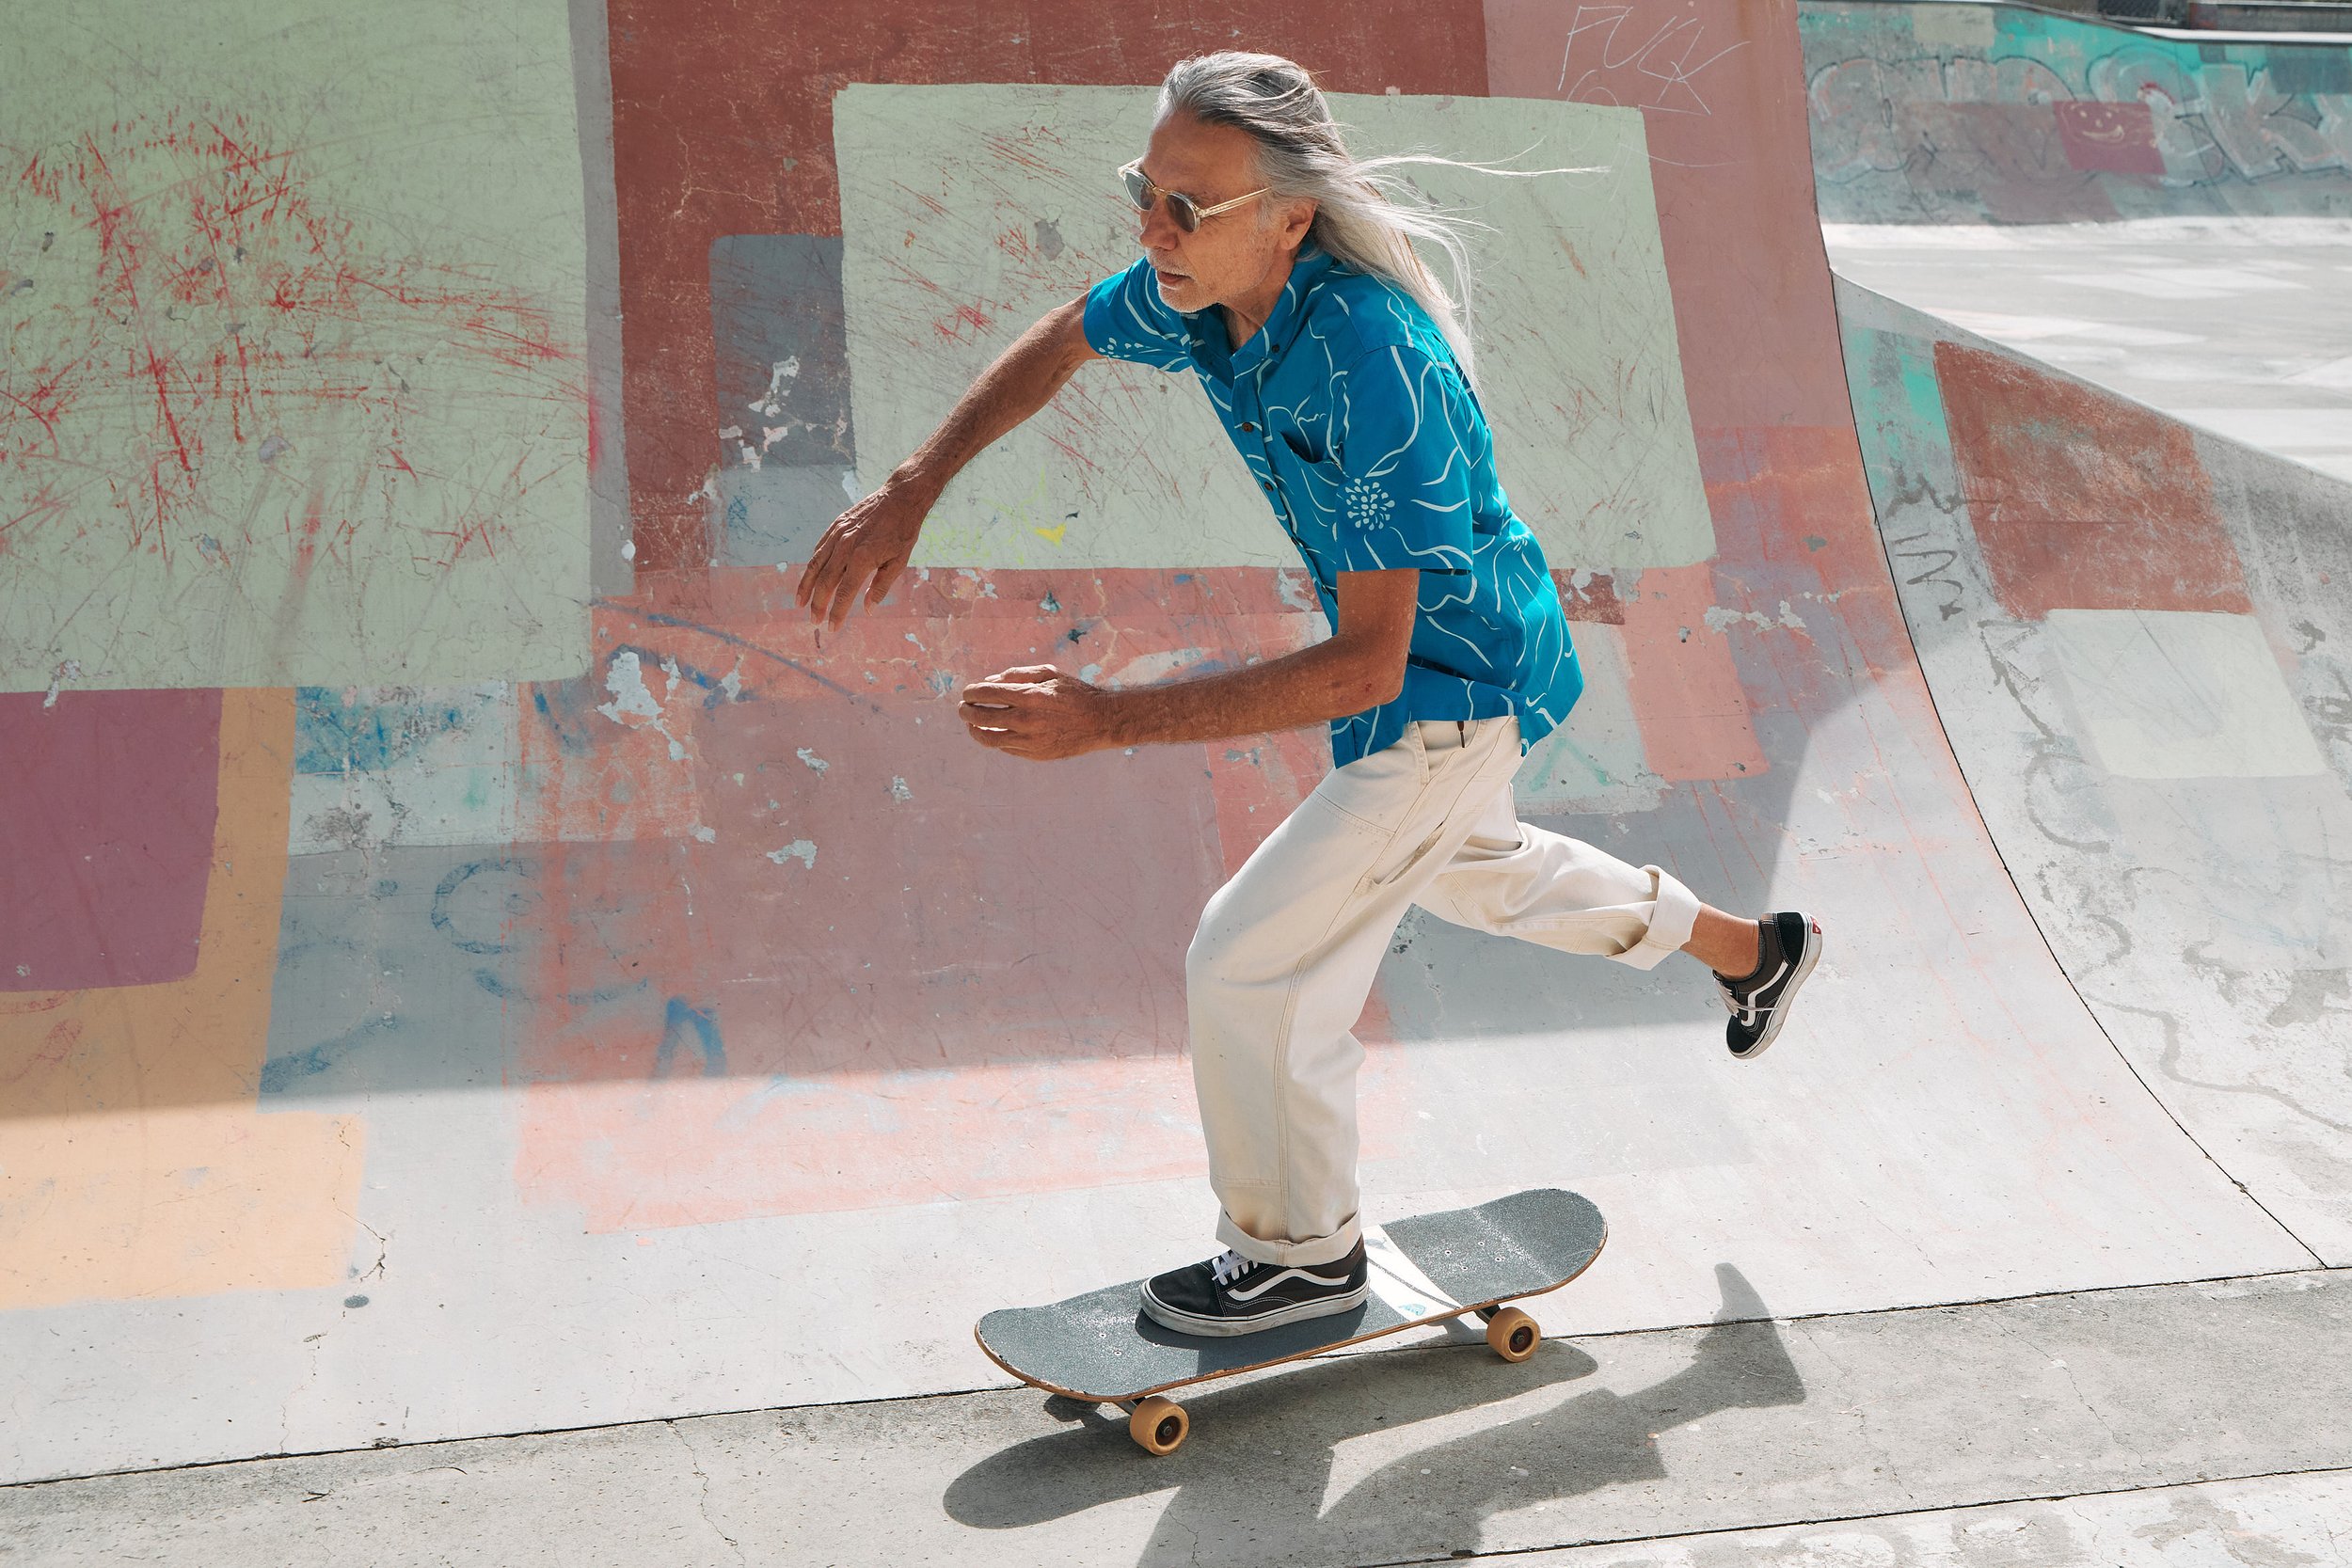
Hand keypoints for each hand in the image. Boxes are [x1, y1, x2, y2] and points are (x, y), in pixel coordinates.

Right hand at [795, 481, 928, 628]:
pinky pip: (819, 549)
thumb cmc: (902, 532)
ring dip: (805, 587)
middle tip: (814, 621)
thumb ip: (881, 587)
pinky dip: (812, 565)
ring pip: (815, 565)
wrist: (900, 498)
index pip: (844, 593)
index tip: (832, 628)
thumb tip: (868, 609)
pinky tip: (809, 578)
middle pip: (825, 582)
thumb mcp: (898, 562)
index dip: (837, 612)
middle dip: (818, 604)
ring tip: (800, 603)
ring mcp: (838, 535)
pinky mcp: (835, 526)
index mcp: (863, 558)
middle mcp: (845, 546)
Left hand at [958, 665, 1118, 760]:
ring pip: (989, 739)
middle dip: (967, 711)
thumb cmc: (1074, 693)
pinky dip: (996, 740)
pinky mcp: (1035, 754)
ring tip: (972, 726)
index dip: (971, 692)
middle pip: (981, 718)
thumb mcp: (1048, 673)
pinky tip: (995, 733)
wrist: (1101, 721)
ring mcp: (1030, 741)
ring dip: (975, 731)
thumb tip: (989, 682)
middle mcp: (1026, 720)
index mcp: (1028, 696)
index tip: (967, 693)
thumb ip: (1017, 675)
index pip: (986, 694)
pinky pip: (1006, 748)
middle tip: (963, 708)